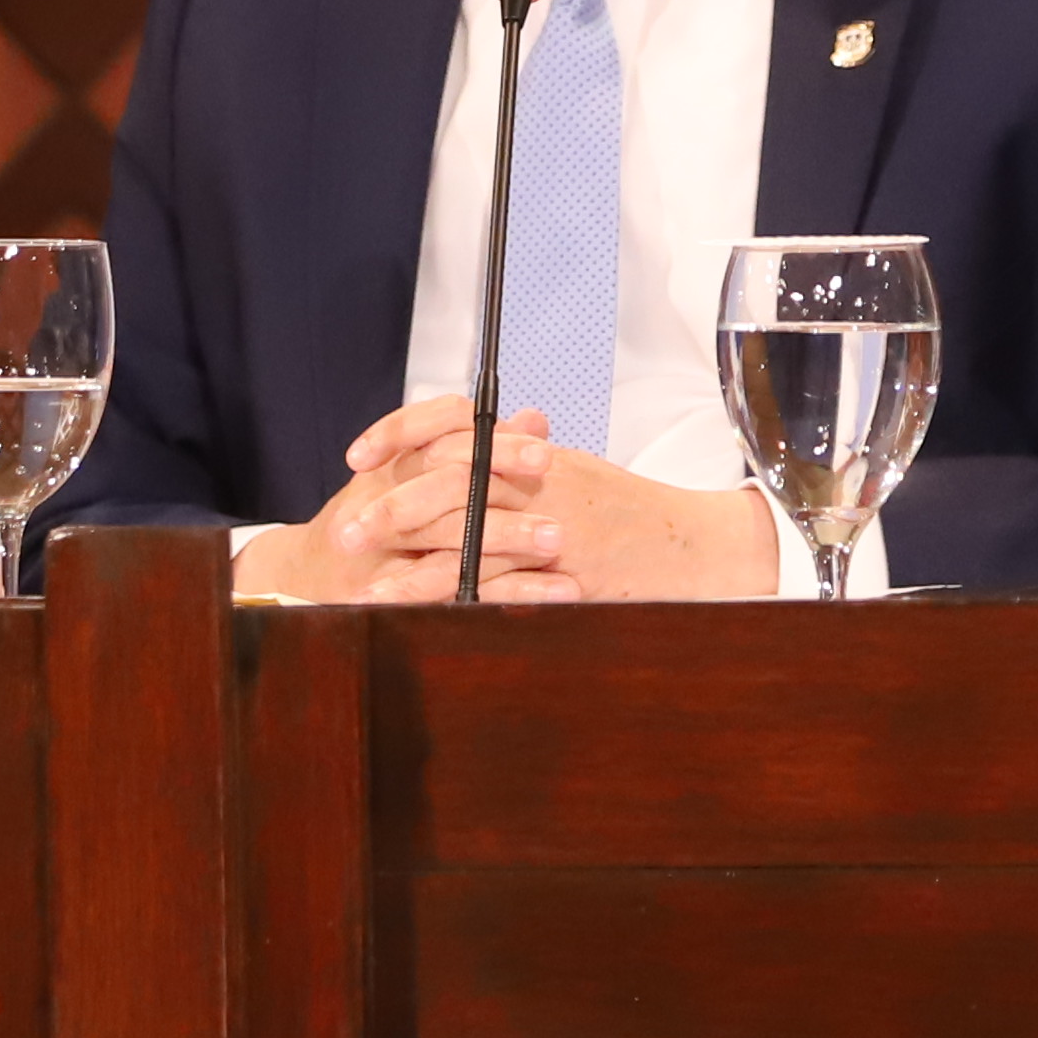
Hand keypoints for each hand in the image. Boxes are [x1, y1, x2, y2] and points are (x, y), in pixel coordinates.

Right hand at [240, 395, 546, 602]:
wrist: (303, 576)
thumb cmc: (368, 521)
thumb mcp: (412, 476)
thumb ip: (475, 451)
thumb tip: (534, 419)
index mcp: (395, 462)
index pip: (439, 427)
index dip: (493, 438)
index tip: (543, 449)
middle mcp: (383, 495)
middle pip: (448, 479)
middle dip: (506, 484)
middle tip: (558, 486)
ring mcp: (381, 546)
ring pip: (452, 537)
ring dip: (510, 541)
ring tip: (560, 547)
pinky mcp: (389, 590)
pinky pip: (452, 590)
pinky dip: (504, 593)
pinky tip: (545, 596)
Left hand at [346, 392, 778, 601]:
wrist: (691, 546)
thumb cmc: (627, 510)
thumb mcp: (570, 471)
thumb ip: (515, 457)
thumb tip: (469, 441)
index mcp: (532, 452)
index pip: (453, 429)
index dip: (400, 436)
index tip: (359, 457)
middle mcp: (538, 484)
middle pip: (449, 484)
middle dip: (391, 506)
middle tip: (346, 527)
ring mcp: (549, 531)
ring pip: (465, 538)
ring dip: (407, 558)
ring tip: (362, 576)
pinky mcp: (559, 577)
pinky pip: (494, 585)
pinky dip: (450, 596)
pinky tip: (413, 608)